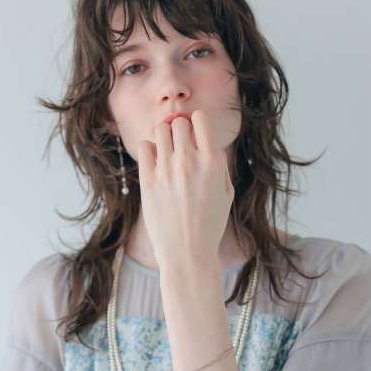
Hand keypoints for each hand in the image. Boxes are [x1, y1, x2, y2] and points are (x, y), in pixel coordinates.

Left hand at [137, 109, 233, 268]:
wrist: (187, 252)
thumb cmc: (209, 225)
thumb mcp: (226, 193)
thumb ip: (220, 164)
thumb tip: (209, 142)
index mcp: (212, 161)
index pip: (200, 118)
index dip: (197, 123)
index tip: (195, 134)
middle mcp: (189, 161)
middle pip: (178, 122)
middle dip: (180, 130)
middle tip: (180, 147)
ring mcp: (166, 170)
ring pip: (159, 130)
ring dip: (163, 137)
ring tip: (167, 154)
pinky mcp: (148, 181)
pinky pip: (144, 147)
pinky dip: (149, 149)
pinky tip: (155, 163)